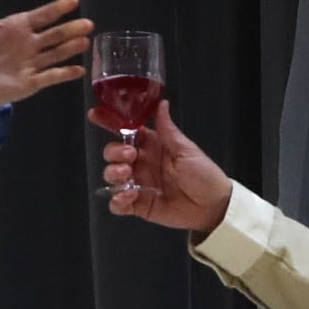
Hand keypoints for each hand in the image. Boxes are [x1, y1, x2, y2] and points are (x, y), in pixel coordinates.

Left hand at [0, 0, 89, 112]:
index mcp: (17, 27)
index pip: (41, 16)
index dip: (56, 8)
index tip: (73, 1)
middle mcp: (29, 44)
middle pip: (54, 35)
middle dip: (70, 29)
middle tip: (88, 24)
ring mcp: (31, 63)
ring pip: (55, 54)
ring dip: (70, 48)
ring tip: (85, 42)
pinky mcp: (30, 83)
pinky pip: (50, 77)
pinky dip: (64, 74)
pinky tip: (79, 70)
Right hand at [103, 101, 232, 233]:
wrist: (213, 205)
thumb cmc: (203, 173)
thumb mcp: (186, 149)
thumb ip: (167, 129)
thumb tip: (161, 102)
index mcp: (152, 145)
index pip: (126, 131)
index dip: (109, 122)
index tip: (95, 115)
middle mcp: (141, 163)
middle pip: (113, 153)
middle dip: (114, 152)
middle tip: (130, 156)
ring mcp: (138, 184)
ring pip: (111, 175)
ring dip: (113, 173)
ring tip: (127, 176)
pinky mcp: (139, 205)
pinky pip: (118, 203)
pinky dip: (117, 200)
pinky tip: (129, 196)